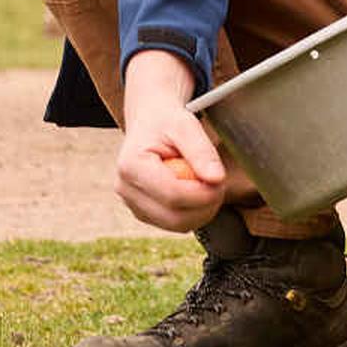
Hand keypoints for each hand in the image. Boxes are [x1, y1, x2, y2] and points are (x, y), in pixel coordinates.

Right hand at [114, 48, 229, 231]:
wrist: (150, 122)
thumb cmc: (166, 121)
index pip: (172, 195)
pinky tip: (194, 190)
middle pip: (175, 217)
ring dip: (202, 210)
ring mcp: (133, 205)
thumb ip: (202, 151)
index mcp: (130, 166)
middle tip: (219, 183)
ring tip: (207, 183)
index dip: (203, 194)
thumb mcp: (186, 125)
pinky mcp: (144, 213)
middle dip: (205, 205)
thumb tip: (217, 179)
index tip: (221, 180)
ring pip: (177, 225)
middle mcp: (125, 190)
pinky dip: (193, 212)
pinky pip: (176, 223)